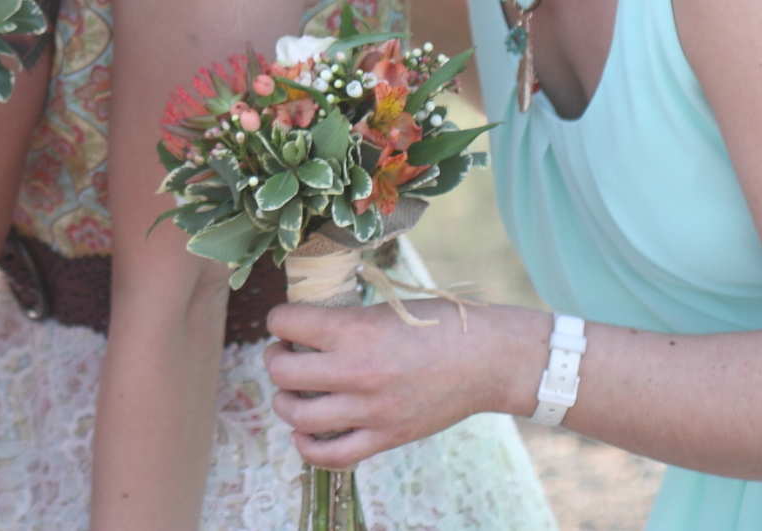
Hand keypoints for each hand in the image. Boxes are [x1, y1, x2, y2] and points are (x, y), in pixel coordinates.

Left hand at [262, 299, 543, 466]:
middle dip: (275, 359)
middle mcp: (356, 371)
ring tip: (291, 391)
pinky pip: (332, 455)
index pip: (284, 322)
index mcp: (354, 330)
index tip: (285, 323)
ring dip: (284, 401)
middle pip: (281, 371)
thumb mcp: (384, 307)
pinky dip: (306, 446)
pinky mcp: (385, 437)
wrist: (487, 359)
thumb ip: (343, 321)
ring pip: (297, 415)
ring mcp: (370, 410)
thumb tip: (302, 325)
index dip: (278, 320)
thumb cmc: (438, 325)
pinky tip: (302, 431)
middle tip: (285, 353)